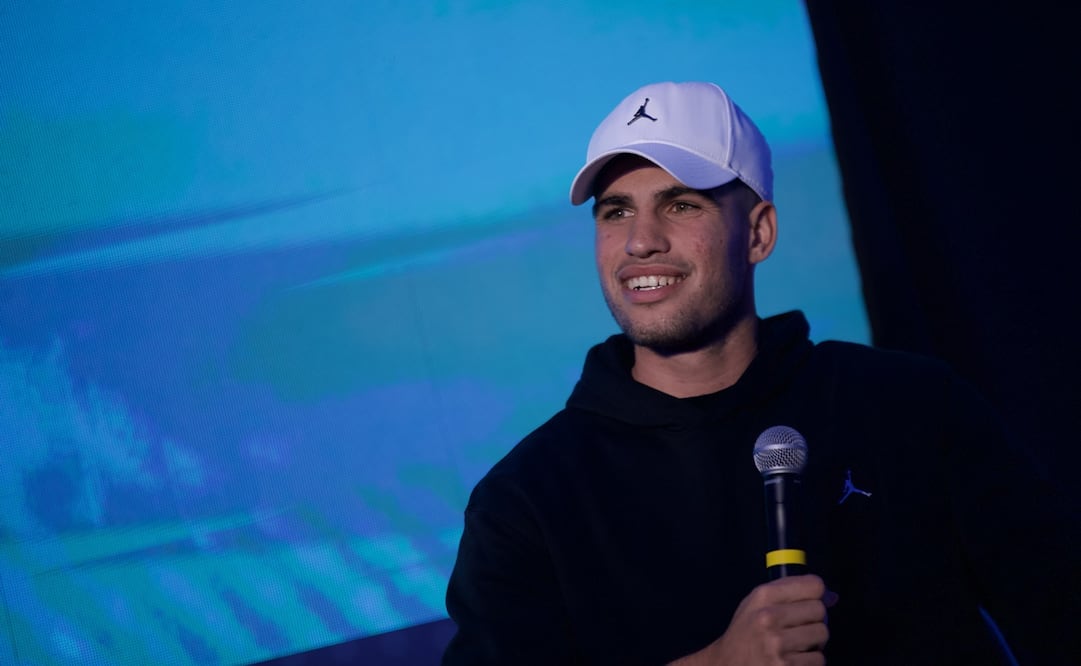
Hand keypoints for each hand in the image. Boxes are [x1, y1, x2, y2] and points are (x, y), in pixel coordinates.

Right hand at [669, 575, 836, 664]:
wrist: (727, 664)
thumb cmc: (746, 633)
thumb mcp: (757, 604)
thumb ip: (790, 593)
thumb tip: (833, 597)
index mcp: (763, 596)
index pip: (814, 585)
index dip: (815, 593)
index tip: (808, 601)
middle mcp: (769, 618)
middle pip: (820, 610)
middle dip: (813, 619)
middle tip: (798, 627)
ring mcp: (778, 645)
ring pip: (822, 635)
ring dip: (813, 642)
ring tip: (794, 645)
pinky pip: (818, 659)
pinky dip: (809, 661)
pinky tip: (792, 659)